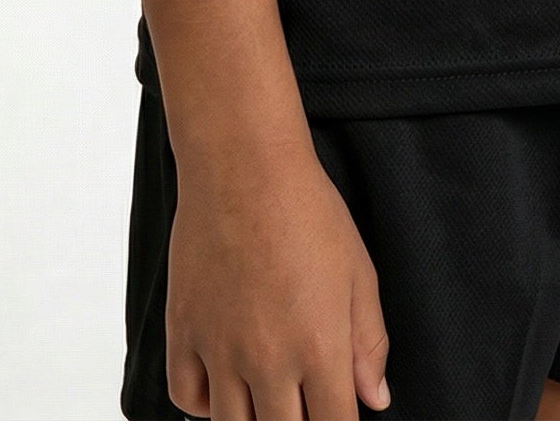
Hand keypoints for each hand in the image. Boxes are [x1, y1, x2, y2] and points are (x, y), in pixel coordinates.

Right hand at [166, 129, 391, 419]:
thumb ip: (369, 343)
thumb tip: (376, 398)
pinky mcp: (183, 330)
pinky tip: (226, 385)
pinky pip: (186, 398)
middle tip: (303, 404)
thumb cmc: (306, 210)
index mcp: (320, 347)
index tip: (337, 414)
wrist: (244, 164)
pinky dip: (206, 405)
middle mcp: (268, 360)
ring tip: (268, 399)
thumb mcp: (358, 272)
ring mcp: (219, 348)